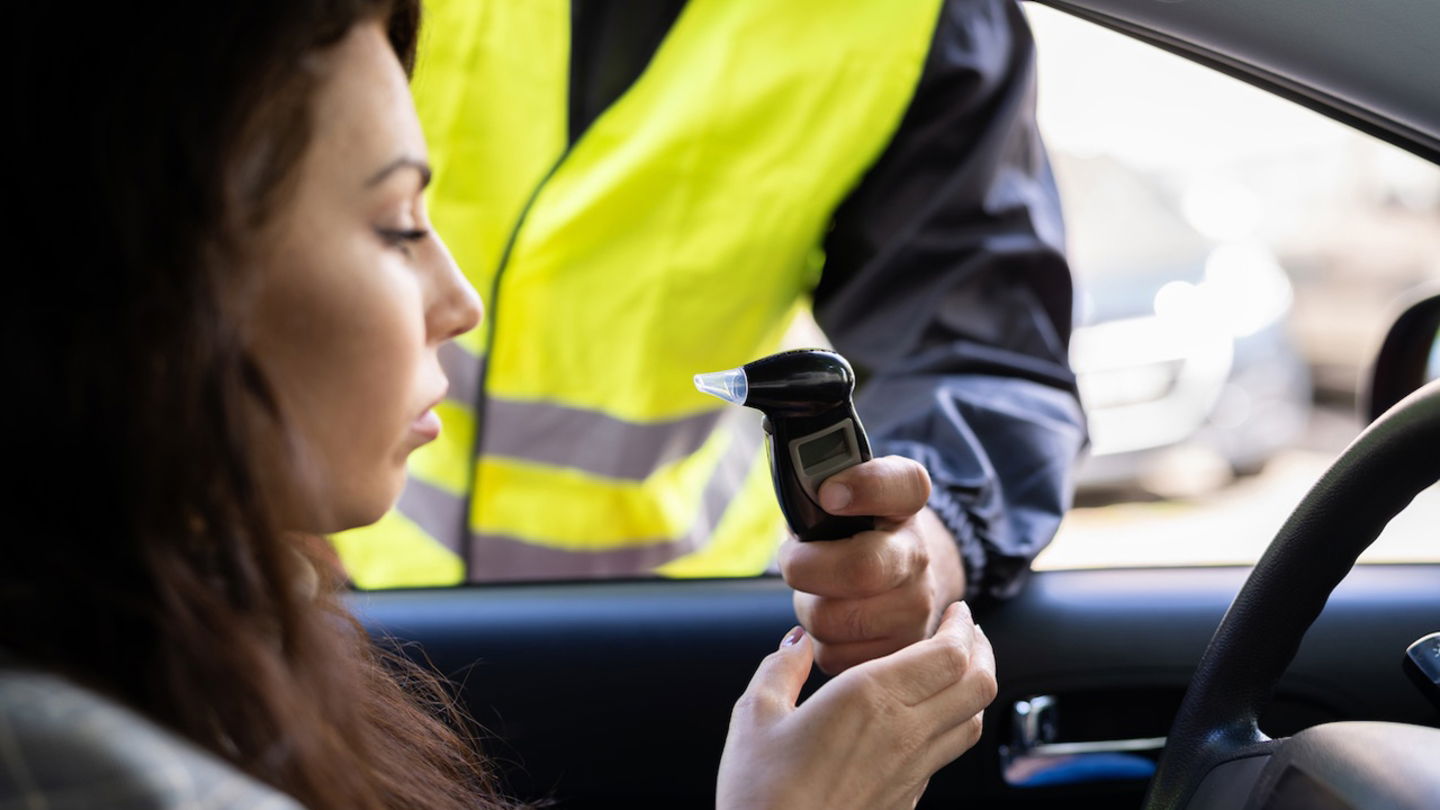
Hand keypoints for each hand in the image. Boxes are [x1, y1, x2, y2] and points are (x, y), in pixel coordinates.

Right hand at [717, 602, 996, 809]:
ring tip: (957, 670)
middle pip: (977, 684)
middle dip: (981, 650)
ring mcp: (912, 770)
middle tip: (967, 632)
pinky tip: (926, 719)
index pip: (948, 653)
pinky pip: (947, 753)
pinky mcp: (907, 799)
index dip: (962, 626)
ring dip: (973, 688)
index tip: (957, 610)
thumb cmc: (761, 793)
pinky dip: (952, 724)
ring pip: (972, 721)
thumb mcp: (756, 715)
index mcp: (870, 697)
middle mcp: (903, 731)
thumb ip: (781, 668)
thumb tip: (796, 642)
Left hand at [780, 456, 966, 673]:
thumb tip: (791, 492)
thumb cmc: (851, 531)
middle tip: (794, 561)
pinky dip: (819, 642)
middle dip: (805, 567)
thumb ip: (816, 480)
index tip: (829, 494)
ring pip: (834, 619)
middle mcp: (919, 554)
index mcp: (905, 502)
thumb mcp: (841, 492)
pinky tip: (833, 621)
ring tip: (818, 592)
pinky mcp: (901, 651)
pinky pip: (834, 655)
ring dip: (808, 608)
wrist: (897, 576)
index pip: (904, 484)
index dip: (865, 487)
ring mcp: (918, 607)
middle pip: (859, 569)